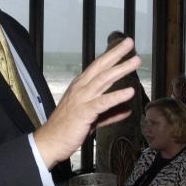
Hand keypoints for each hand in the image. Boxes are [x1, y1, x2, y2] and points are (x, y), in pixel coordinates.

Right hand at [34, 38, 140, 167]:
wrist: (50, 143)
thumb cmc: (68, 129)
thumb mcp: (92, 119)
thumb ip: (110, 114)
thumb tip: (127, 110)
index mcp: (81, 87)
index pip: (98, 67)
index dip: (111, 55)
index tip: (123, 46)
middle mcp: (80, 89)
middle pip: (100, 67)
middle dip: (116, 54)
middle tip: (129, 42)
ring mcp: (81, 99)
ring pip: (103, 79)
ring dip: (120, 69)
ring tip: (135, 61)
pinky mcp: (84, 112)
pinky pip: (103, 102)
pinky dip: (117, 96)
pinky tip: (130, 91)